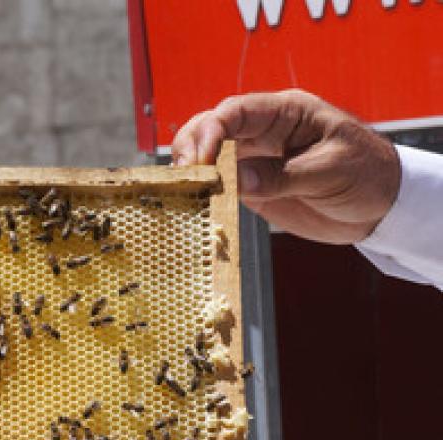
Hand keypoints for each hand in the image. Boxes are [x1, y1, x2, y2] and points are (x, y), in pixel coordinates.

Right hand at [171, 89, 400, 244]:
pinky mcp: (254, 189)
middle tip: (183, 175)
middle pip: (213, 127)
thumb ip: (284, 175)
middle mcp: (264, 132)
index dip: (212, 130)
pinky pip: (220, 187)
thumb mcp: (330, 172)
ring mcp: (256, 160)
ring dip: (192, 170)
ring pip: (210, 155)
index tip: (202, 160)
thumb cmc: (365, 175)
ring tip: (182, 190)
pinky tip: (194, 206)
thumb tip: (239, 180)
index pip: (237, 111)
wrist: (379, 206)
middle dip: (191, 145)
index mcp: (286, 113)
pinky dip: (203, 195)